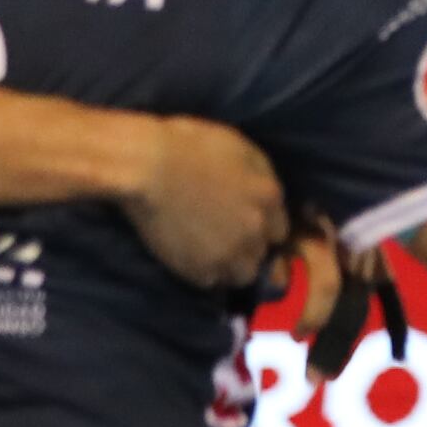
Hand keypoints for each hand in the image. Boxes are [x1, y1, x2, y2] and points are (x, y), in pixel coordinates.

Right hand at [123, 115, 291, 287]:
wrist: (147, 167)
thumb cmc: (189, 145)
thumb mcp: (240, 147)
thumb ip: (261, 175)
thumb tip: (264, 193)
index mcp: (269, 198)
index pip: (279, 230)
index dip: (261, 227)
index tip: (243, 223)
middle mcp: (256, 230)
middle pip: (261, 253)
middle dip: (246, 247)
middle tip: (222, 236)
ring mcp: (229, 253)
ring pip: (241, 274)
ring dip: (229, 266)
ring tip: (207, 252)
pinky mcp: (199, 269)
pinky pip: (210, 281)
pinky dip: (201, 271)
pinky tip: (187, 255)